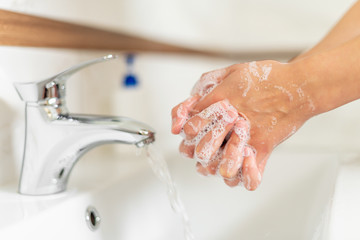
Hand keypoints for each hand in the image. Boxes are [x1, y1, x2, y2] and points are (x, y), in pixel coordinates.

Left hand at [172, 60, 314, 189]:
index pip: (189, 127)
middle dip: (198, 151)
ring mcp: (247, 137)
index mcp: (219, 102)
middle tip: (202, 149)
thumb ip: (209, 82)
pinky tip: (239, 170)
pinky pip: (250, 175)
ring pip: (221, 167)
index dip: (186, 131)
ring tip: (217, 162)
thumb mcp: (232, 71)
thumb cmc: (267, 77)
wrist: (299, 86)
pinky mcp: (264, 148)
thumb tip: (193, 96)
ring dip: (215, 167)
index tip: (191, 131)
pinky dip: (244, 177)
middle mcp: (230, 122)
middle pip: (201, 150)